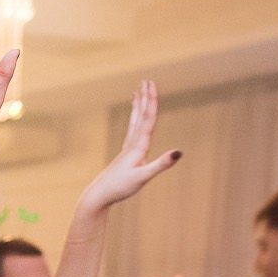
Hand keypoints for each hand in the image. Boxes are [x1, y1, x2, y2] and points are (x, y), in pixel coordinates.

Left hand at [77, 81, 180, 211]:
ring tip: (137, 92)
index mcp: (138, 146)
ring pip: (134, 123)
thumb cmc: (120, 187)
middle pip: (140, 116)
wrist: (99, 196)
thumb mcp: (143, 177)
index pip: (147, 119)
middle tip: (146, 80)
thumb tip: (179, 152)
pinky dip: (134, 122)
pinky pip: (131, 132)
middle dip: (145, 98)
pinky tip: (134, 121)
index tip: (151, 84)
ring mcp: (127, 149)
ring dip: (137, 106)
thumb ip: (161, 164)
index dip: (151, 101)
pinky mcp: (125, 155)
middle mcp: (132, 144)